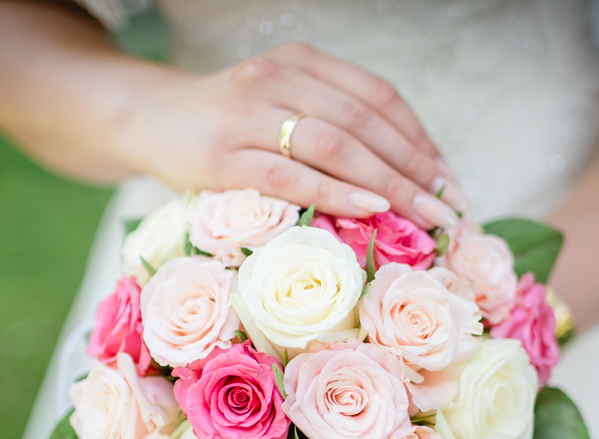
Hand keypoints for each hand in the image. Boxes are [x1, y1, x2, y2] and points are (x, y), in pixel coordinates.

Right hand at [117, 43, 466, 228]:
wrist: (150, 120)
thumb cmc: (229, 124)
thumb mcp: (281, 104)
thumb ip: (331, 123)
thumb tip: (404, 178)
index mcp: (302, 62)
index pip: (378, 97)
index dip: (420, 139)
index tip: (447, 180)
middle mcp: (279, 78)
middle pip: (364, 122)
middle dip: (414, 168)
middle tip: (448, 207)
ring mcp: (248, 116)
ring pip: (334, 144)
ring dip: (388, 183)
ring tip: (423, 216)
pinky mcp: (222, 157)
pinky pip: (290, 174)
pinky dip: (335, 191)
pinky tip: (370, 208)